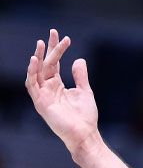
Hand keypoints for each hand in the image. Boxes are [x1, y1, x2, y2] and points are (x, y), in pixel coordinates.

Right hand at [25, 29, 98, 154]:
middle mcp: (48, 88)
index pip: (54, 63)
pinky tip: (35, 61)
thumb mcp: (84, 91)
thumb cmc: (85, 116)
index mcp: (57, 85)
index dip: (57, 49)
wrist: (85, 134)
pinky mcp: (41, 103)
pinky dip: (32, 73)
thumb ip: (80, 76)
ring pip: (36, 72)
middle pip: (45, 64)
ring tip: (42, 44)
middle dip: (49, 48)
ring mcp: (43, 95)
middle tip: (52, 33)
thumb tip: (79, 59)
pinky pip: (32, 85)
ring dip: (38, 58)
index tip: (63, 37)